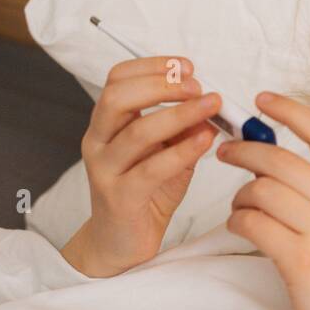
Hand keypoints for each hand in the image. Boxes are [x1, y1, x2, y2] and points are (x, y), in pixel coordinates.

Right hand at [61, 56, 221, 276]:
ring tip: (211, 107)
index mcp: (107, 124)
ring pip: (137, 131)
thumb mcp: (169, 153)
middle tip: (197, 87)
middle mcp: (98, 141)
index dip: (152, 66)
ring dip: (179, 114)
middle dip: (162, 85)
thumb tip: (210, 105)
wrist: (121, 242)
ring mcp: (105, 170)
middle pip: (118, 97)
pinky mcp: (119, 197)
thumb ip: (185, 129)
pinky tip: (206, 141)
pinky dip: (182, 151)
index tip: (186, 67)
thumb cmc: (145, 192)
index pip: (118, 79)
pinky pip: (152, 169)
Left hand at [215, 91, 309, 309]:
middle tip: (225, 152)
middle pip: (282, 160)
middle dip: (245, 151)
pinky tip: (242, 228)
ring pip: (262, 192)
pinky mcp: (302, 261)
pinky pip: (253, 224)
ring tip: (241, 208)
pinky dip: (238, 222)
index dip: (290, 111)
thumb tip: (267, 153)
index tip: (262, 100)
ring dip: (240, 197)